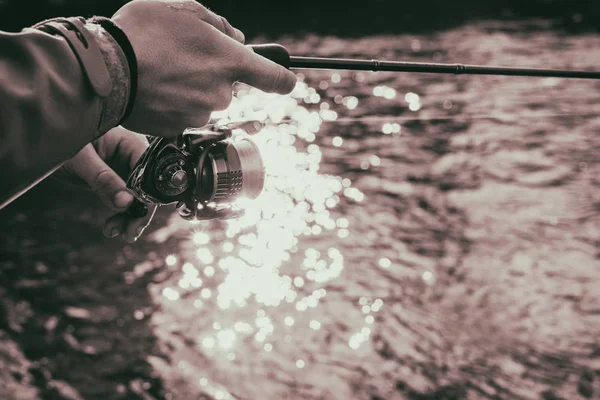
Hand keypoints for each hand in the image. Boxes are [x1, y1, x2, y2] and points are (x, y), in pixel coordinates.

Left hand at [56, 126, 155, 242]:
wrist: (40, 141)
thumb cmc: (61, 139)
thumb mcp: (81, 159)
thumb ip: (103, 179)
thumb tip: (126, 202)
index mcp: (130, 143)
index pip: (150, 172)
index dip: (147, 196)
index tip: (137, 216)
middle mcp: (132, 156)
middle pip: (148, 189)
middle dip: (140, 212)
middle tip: (129, 233)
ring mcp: (123, 170)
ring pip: (138, 198)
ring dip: (130, 219)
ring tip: (116, 232)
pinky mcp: (113, 181)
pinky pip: (124, 201)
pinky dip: (121, 216)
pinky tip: (112, 228)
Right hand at [112, 0, 296, 136]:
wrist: (105, 70)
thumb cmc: (142, 33)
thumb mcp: (183, 10)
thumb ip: (218, 24)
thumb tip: (236, 38)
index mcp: (230, 61)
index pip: (274, 77)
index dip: (283, 79)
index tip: (287, 81)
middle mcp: (221, 93)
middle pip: (227, 85)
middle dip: (211, 73)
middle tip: (181, 57)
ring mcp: (200, 114)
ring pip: (204, 101)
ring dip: (190, 89)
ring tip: (160, 72)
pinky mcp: (179, 129)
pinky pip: (183, 114)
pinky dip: (173, 104)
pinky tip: (153, 89)